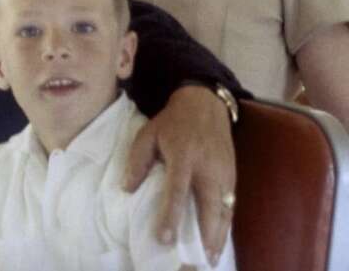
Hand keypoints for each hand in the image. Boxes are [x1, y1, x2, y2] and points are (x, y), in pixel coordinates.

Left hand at [124, 84, 234, 265]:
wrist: (205, 105)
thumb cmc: (172, 122)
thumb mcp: (147, 134)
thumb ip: (137, 161)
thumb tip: (127, 189)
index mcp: (184, 157)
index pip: (178, 191)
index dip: (171, 216)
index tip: (165, 239)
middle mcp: (208, 168)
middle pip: (209, 207)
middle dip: (204, 237)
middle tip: (196, 261)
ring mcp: (224, 174)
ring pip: (224, 211)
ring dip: (218, 237)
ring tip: (209, 260)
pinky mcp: (233, 176)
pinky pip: (230, 206)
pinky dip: (225, 225)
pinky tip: (218, 241)